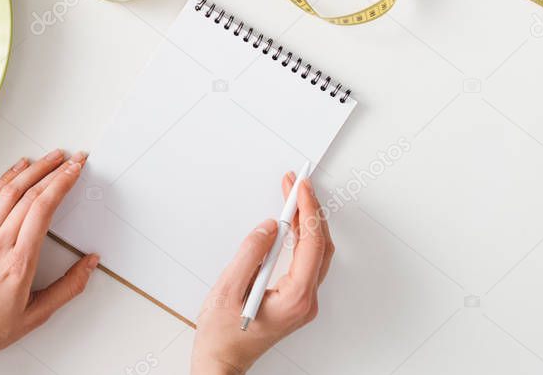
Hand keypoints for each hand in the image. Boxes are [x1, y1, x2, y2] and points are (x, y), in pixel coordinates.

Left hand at [0, 150, 97, 374]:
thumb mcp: (37, 315)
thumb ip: (68, 287)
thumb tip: (90, 263)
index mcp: (19, 263)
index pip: (43, 209)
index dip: (62, 183)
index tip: (75, 170)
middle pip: (28, 195)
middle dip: (53, 171)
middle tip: (70, 159)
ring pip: (7, 193)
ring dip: (30, 170)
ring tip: (48, 158)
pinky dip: (3, 180)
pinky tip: (15, 171)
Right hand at [191, 173, 333, 374]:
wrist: (222, 361)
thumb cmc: (223, 335)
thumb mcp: (228, 289)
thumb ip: (250, 255)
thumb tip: (268, 227)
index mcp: (295, 298)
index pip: (312, 245)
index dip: (308, 212)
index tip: (301, 188)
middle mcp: (305, 301)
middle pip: (321, 246)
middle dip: (309, 210)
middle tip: (296, 184)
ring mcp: (303, 301)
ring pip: (317, 253)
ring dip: (306, 222)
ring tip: (293, 196)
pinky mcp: (295, 299)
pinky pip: (307, 261)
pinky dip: (301, 238)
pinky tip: (290, 224)